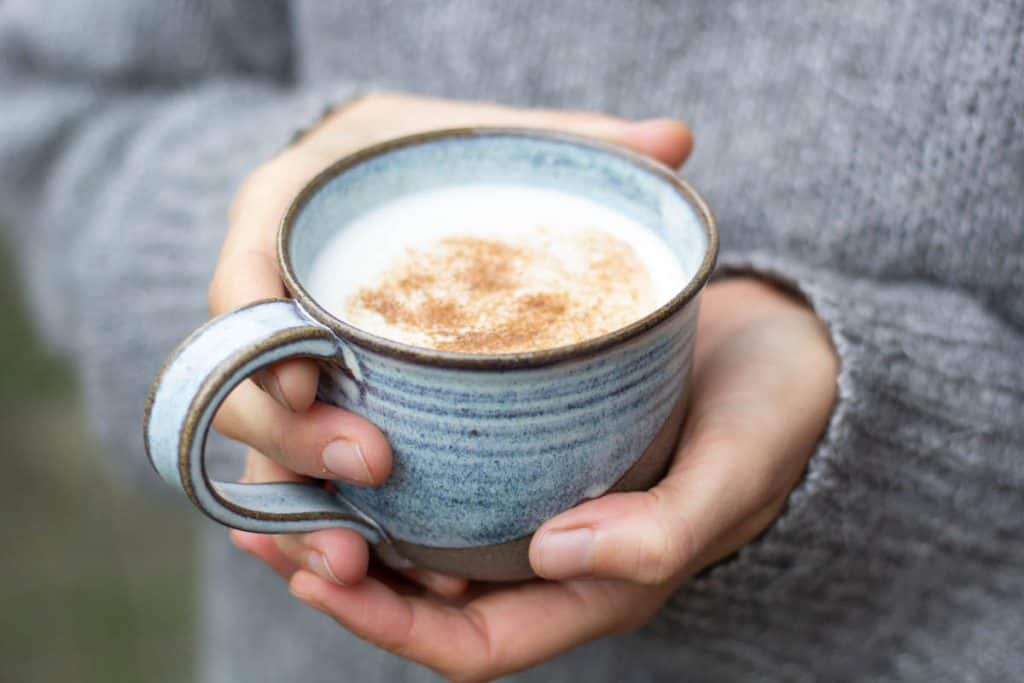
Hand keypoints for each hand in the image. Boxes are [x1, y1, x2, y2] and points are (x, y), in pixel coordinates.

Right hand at [212, 91, 694, 591]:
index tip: (309, 381)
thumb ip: (574, 145)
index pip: (243, 275)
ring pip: (258, 446)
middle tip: (371, 467)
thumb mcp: (489, 139)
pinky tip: (367, 562)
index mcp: (287, 212)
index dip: (258, 335)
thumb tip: (677, 139)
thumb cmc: (438, 154)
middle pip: (241, 380)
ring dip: (294, 507)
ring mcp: (280, 356)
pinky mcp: (309, 402)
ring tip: (354, 560)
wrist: (394, 180)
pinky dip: (317, 518)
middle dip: (291, 437)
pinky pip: (292, 470)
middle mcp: (267, 293)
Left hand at [275, 277, 838, 680]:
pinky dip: (391, 456)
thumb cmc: (777, 412)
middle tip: (265, 524)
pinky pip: (448, 465)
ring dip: (349, 513)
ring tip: (276, 474)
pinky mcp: (534, 438)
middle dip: (342, 572)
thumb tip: (556, 554)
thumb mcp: (738, 468)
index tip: (318, 571)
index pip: (474, 641)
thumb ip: (665, 525)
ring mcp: (541, 494)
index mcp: (597, 584)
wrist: (790, 343)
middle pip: (428, 592)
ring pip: (425, 531)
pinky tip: (346, 413)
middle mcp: (554, 550)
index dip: (390, 624)